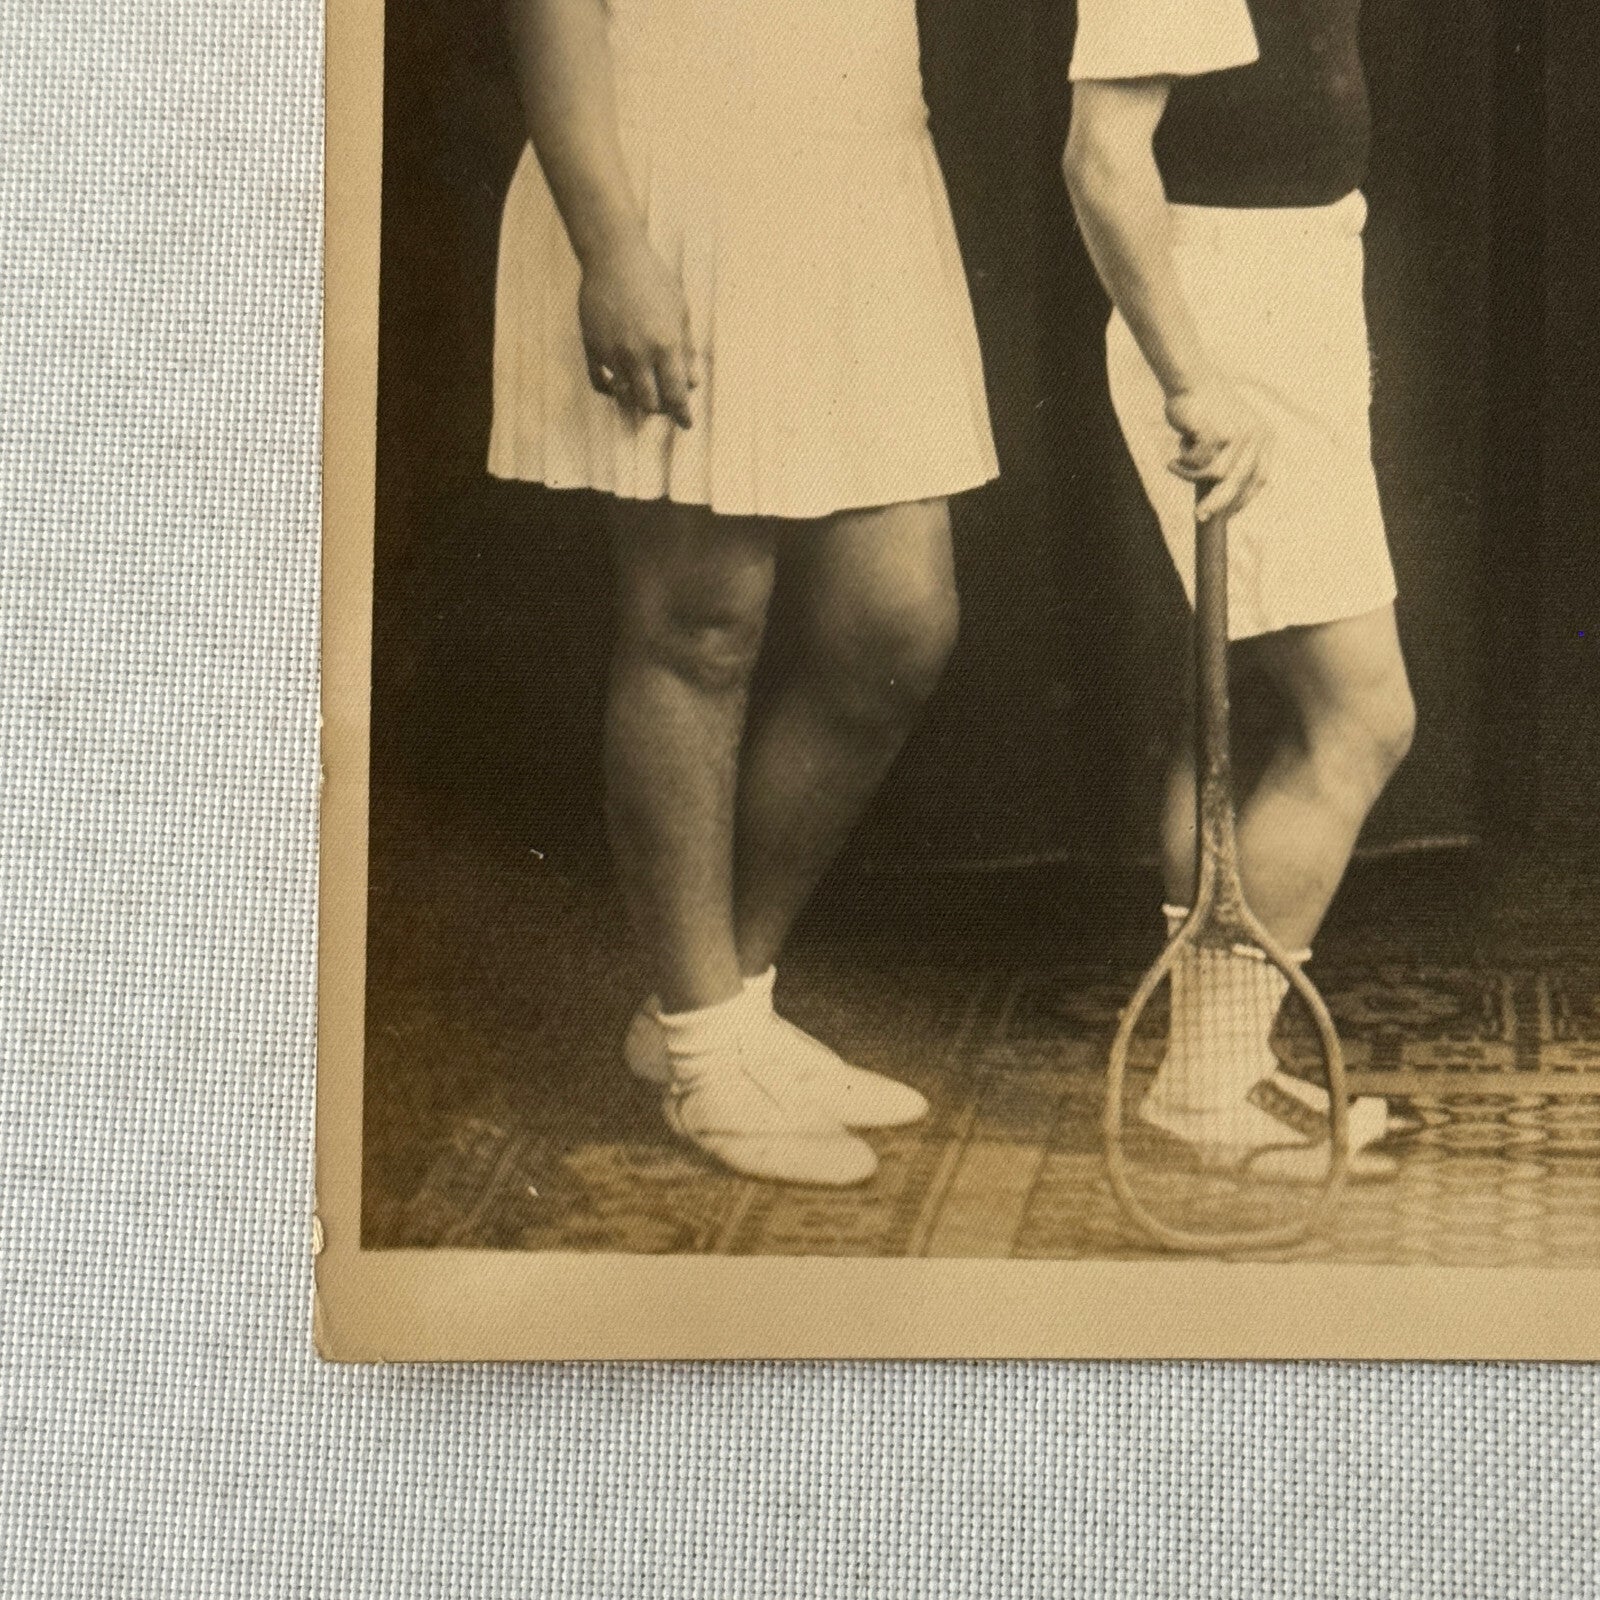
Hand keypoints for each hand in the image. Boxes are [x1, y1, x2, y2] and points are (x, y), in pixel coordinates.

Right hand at [578, 236, 698, 428]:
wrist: (614, 256)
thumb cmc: (653, 280)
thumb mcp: (681, 311)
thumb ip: (687, 349)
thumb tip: (693, 383)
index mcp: (665, 345)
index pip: (676, 395)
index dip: (683, 414)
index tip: (686, 425)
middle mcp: (638, 354)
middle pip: (650, 403)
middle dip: (660, 409)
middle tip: (665, 406)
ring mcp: (612, 352)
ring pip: (625, 396)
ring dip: (636, 401)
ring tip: (643, 396)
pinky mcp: (592, 347)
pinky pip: (600, 382)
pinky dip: (611, 389)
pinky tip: (619, 385)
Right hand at [1164, 379, 1272, 522]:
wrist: (1191, 380)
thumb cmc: (1204, 409)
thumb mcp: (1226, 434)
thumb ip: (1230, 459)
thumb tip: (1220, 501)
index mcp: (1263, 437)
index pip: (1259, 479)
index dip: (1243, 500)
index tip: (1226, 515)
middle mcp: (1255, 436)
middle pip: (1238, 482)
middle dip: (1218, 504)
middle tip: (1199, 517)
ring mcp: (1238, 434)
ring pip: (1214, 475)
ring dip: (1190, 475)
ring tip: (1174, 466)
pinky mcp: (1218, 433)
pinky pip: (1198, 464)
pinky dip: (1183, 465)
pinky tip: (1173, 459)